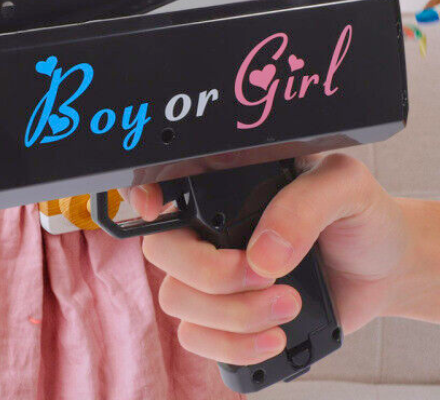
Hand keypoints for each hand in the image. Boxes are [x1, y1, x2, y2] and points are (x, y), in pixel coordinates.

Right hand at [125, 153, 415, 366]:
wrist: (388, 267)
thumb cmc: (360, 216)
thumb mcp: (344, 188)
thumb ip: (303, 206)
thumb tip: (262, 255)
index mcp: (223, 183)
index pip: (159, 183)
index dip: (141, 197)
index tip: (157, 211)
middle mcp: (207, 227)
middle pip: (163, 253)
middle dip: (212, 275)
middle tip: (268, 277)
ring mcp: (214, 276)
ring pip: (178, 301)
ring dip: (232, 315)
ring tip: (289, 305)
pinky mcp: (227, 318)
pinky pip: (197, 339)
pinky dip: (232, 346)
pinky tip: (274, 336)